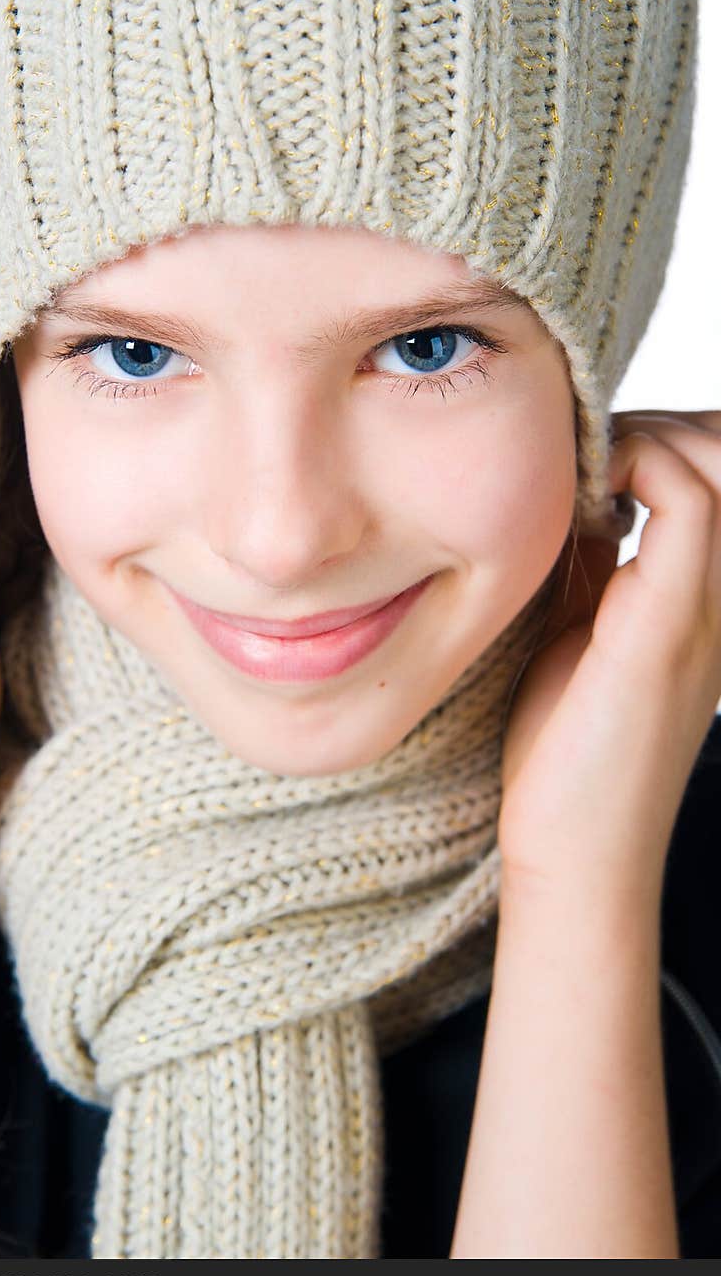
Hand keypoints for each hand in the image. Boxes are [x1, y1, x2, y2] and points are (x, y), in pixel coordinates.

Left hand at [498, 409, 720, 909]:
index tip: (595, 460)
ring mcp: (704, 610)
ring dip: (650, 438)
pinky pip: (687, 508)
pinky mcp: (664, 629)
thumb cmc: (570, 748)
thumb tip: (578, 491)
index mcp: (706, 596)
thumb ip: (593, 560)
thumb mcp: (581, 629)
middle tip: (596, 457)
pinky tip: (584, 498)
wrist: (573, 850)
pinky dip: (636, 469)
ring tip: (591, 471)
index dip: (670, 436)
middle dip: (665, 425)